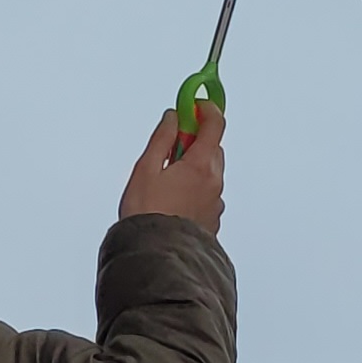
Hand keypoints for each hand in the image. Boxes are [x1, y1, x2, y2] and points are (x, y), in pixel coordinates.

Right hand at [119, 106, 224, 239]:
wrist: (155, 256)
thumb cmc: (147, 216)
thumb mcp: (146, 168)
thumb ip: (162, 138)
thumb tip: (173, 118)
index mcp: (201, 166)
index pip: (215, 123)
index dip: (204, 109)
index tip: (192, 105)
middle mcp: (214, 183)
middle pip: (213, 148)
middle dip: (195, 141)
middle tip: (171, 147)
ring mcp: (215, 204)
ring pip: (210, 174)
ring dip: (194, 169)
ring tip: (167, 182)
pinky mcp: (212, 222)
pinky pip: (207, 196)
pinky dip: (195, 191)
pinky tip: (174, 202)